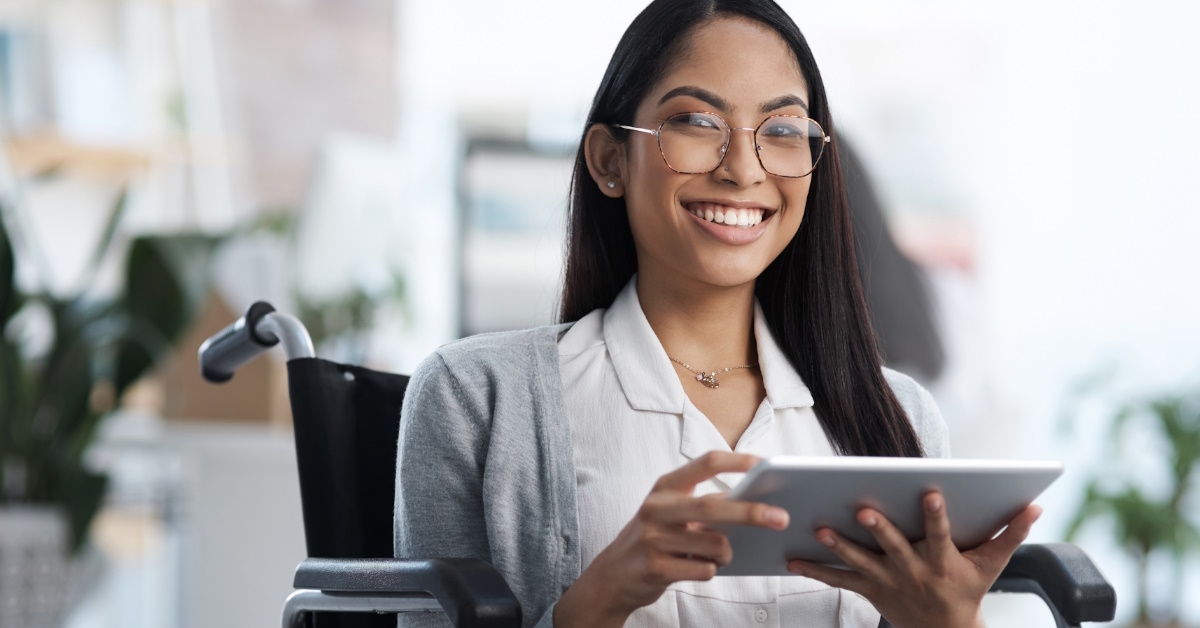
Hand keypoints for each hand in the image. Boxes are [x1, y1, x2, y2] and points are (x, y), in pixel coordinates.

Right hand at [553, 451, 789, 627]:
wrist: (612, 575)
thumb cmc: (654, 538)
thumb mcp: (671, 512)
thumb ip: (703, 504)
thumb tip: (752, 502)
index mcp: (665, 487)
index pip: (705, 463)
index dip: (738, 461)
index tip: (764, 464)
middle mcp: (656, 507)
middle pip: (713, 505)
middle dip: (751, 512)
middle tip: (781, 518)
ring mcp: (653, 538)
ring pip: (715, 544)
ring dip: (726, 554)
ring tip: (716, 556)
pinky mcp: (655, 567)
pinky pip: (704, 570)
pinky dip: (710, 570)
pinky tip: (694, 567)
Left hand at [785, 491, 1041, 627]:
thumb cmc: (968, 588)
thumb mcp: (992, 564)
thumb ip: (1012, 533)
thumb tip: (1035, 506)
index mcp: (943, 561)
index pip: (941, 534)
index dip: (936, 515)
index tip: (930, 492)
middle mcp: (913, 571)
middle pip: (894, 547)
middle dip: (879, 529)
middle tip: (862, 509)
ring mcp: (888, 581)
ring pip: (860, 562)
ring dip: (839, 546)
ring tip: (819, 529)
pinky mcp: (869, 588)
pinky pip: (838, 579)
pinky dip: (815, 569)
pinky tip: (792, 557)